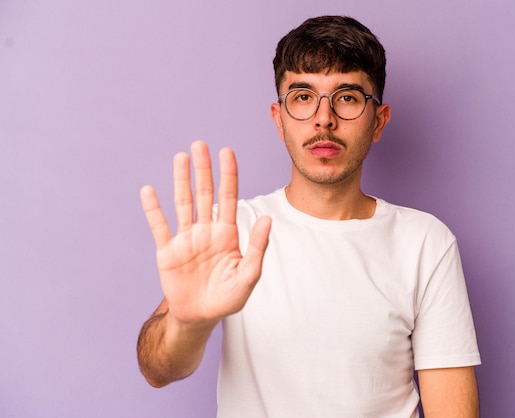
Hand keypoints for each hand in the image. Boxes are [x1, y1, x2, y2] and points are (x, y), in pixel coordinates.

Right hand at [140, 141, 271, 327]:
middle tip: (200, 144)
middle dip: (203, 169)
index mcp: (227, 234)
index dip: (228, 175)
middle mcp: (206, 230)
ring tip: (180, 157)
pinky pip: (159, 226)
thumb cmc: (227, 297)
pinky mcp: (167, 251)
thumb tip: (268, 219)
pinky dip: (153, 209)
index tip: (227, 152)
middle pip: (204, 193)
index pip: (229, 197)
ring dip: (181, 180)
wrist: (200, 317)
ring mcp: (186, 238)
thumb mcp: (248, 276)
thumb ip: (257, 248)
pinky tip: (149, 191)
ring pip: (183, 203)